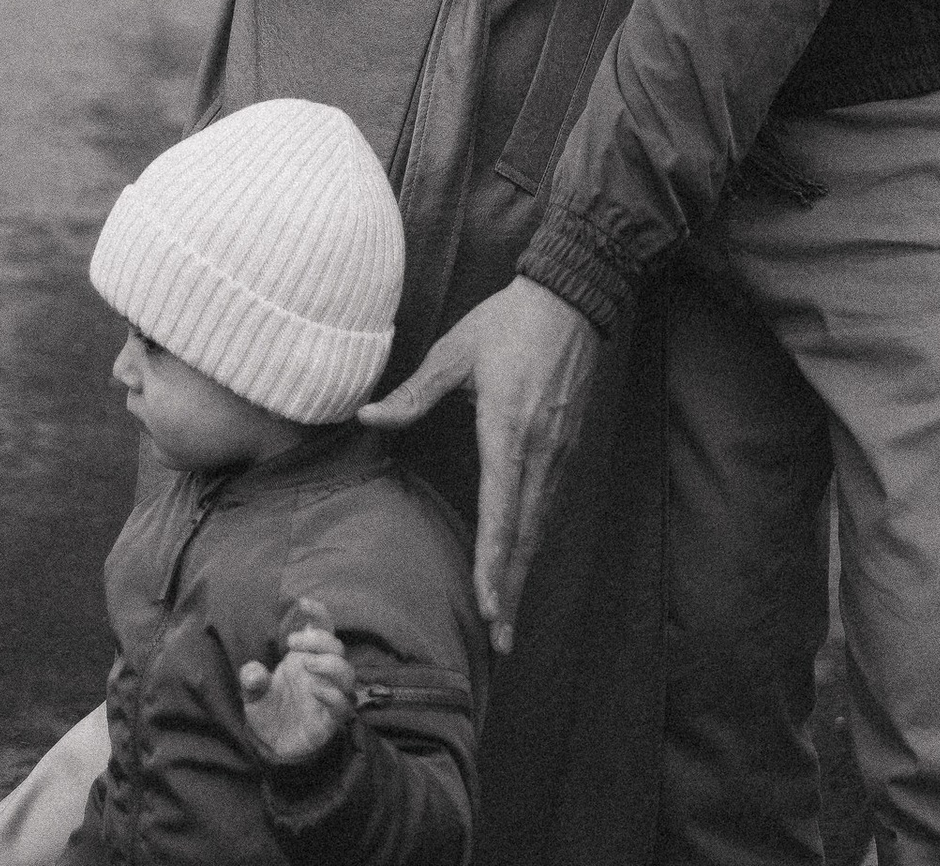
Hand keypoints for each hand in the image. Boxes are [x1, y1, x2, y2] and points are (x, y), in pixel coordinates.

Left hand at [239, 603, 355, 767]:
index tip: (303, 603)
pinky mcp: (330, 720)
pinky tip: (314, 690)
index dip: (318, 613)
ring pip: (347, 672)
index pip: (322, 628)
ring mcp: (328, 695)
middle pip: (336, 646)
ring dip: (330, 663)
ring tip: (306, 664)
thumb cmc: (269, 711)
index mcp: (306, 658)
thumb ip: (251, 680)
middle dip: (318, 639)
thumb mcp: (252, 694)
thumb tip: (253, 672)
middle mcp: (321, 674)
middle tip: (291, 643)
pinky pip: (342, 704)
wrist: (272, 746)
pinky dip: (332, 694)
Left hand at [359, 277, 599, 650]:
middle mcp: (540, 452)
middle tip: (501, 642)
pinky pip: (548, 506)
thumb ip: (413, 393)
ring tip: (508, 618)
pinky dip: (534, 543)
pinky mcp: (567, 449)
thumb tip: (367, 418)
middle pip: (524, 535)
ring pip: (539, 526)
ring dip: (523, 573)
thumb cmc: (508, 322)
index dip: (493, 562)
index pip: (501, 510)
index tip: (488, 607)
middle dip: (511, 590)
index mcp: (509, 430)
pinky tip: (522, 564)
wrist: (572, 298)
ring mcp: (559, 453)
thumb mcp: (455, 351)